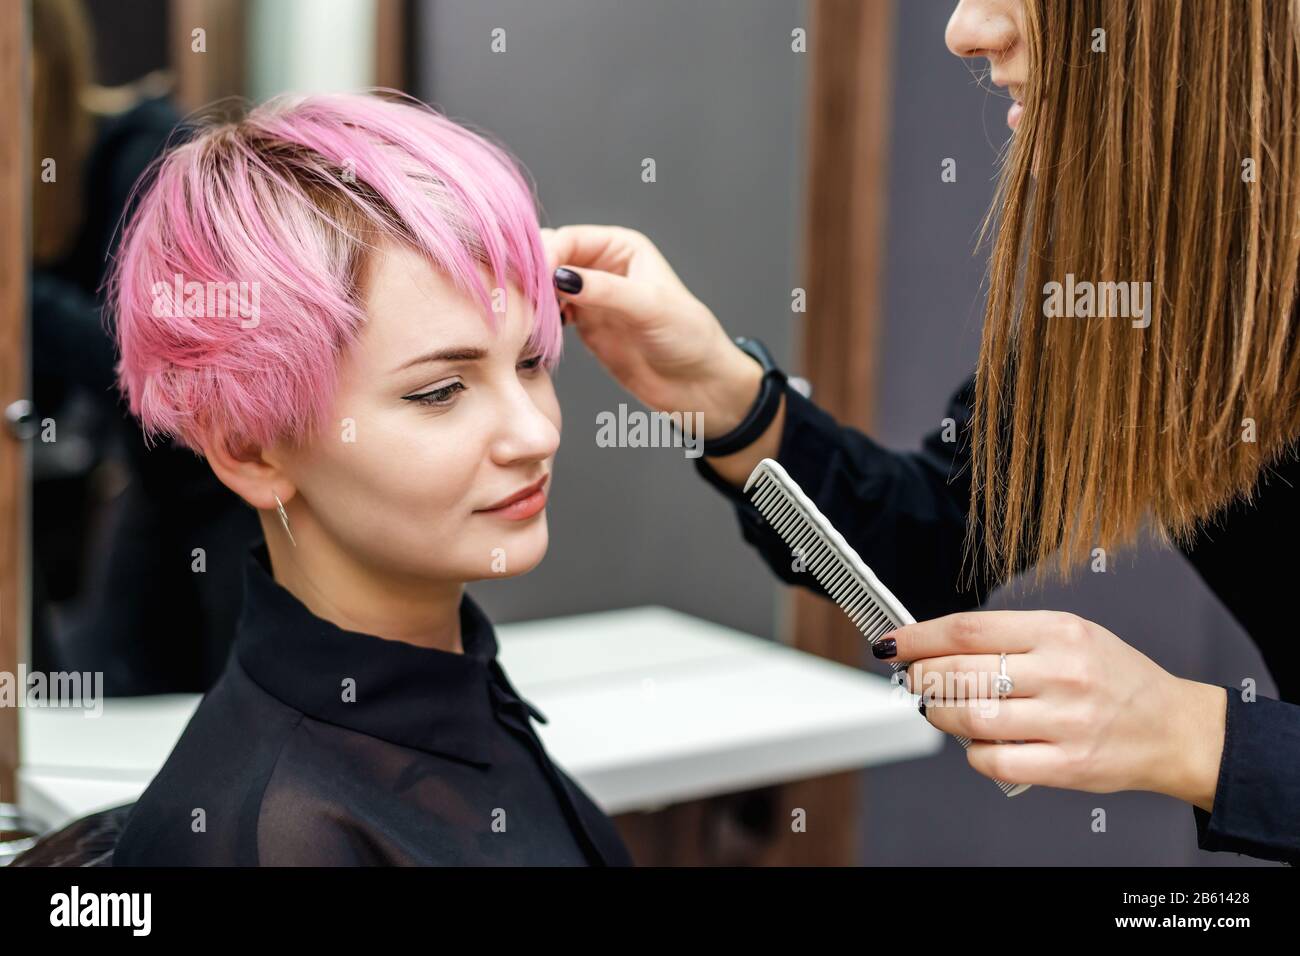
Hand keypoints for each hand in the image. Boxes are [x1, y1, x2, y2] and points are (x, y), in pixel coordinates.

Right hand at [541, 225, 762, 436]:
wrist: (697, 383)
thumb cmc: (687, 336)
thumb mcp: (648, 307)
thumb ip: (605, 291)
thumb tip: (560, 276)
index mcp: (620, 246)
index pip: (569, 240)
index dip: (545, 255)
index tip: (531, 280)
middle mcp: (601, 265)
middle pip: (550, 258)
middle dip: (532, 274)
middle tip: (515, 298)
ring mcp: (590, 296)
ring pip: (545, 286)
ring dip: (532, 298)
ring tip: (522, 315)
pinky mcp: (583, 324)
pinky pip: (549, 314)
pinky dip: (539, 320)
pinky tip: (536, 331)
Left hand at [889, 609, 1226, 809]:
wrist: (1174, 729)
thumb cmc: (1116, 680)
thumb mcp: (1070, 636)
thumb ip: (1011, 639)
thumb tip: (939, 646)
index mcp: (1059, 631)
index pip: (967, 629)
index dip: (919, 637)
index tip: (894, 644)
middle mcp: (1062, 673)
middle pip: (960, 672)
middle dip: (921, 677)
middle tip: (914, 679)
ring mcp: (1066, 721)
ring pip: (970, 717)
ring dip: (940, 714)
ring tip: (940, 709)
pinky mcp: (1068, 765)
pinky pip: (993, 760)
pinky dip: (973, 752)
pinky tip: (978, 743)